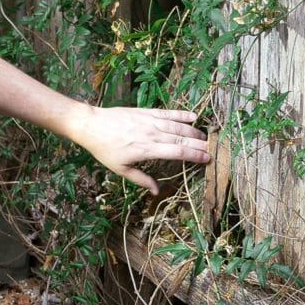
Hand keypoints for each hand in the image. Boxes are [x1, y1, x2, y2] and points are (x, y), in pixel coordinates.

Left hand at [73, 106, 209, 194]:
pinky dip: (181, 114)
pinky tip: (193, 116)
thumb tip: (157, 192)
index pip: (176, 152)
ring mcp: (149, 121)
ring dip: (193, 132)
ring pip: (177, 126)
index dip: (193, 156)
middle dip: (198, 145)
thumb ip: (141, 179)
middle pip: (181, 139)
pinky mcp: (145, 112)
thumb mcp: (120, 169)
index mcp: (146, 150)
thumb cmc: (104, 149)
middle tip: (213, 150)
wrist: (91, 125)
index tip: (207, 159)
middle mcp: (151, 134)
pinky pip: (167, 113)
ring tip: (206, 137)